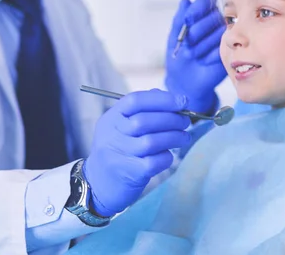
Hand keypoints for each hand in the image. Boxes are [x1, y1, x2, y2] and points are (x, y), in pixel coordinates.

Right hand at [83, 90, 190, 216]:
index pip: (135, 101)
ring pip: (152, 141)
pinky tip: (169, 154)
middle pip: (145, 120)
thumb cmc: (117, 150)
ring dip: (175, 137)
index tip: (182, 101)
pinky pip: (156, 161)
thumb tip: (170, 97)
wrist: (98, 186)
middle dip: (172, 118)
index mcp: (111, 118)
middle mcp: (112, 135)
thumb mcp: (120, 127)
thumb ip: (141, 110)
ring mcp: (120, 155)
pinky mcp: (131, 174)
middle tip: (185, 121)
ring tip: (184, 137)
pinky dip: (167, 156)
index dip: (162, 99)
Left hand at [165, 0, 227, 113]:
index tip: (188, 20)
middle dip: (197, 31)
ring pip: (218, 31)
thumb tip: (185, 1)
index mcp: (202, 15)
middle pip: (213, 15)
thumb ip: (180, 19)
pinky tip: (203, 61)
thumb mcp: (174, 37)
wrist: (185, 82)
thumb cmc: (179, 58)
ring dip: (201, 45)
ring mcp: (224, 37)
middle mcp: (216, 23)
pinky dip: (208, 56)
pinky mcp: (230, 51)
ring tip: (194, 55)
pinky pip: (222, 47)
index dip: (199, 8)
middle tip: (188, 44)